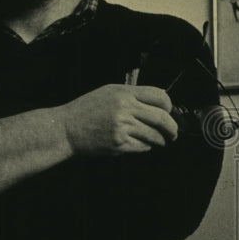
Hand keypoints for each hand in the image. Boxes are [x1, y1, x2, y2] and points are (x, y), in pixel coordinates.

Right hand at [61, 84, 177, 156]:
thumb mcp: (107, 93)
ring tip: (158, 141)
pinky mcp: (119, 144)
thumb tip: (159, 102)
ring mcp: (122, 127)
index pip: (160, 97)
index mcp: (123, 93)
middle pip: (162, 118)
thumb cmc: (86, 111)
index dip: (168, 106)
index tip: (167, 113)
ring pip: (155, 135)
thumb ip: (132, 95)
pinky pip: (143, 147)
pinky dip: (145, 147)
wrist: (66, 129)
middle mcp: (125, 108)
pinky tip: (137, 144)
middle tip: (172, 133)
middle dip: (171, 128)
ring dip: (160, 140)